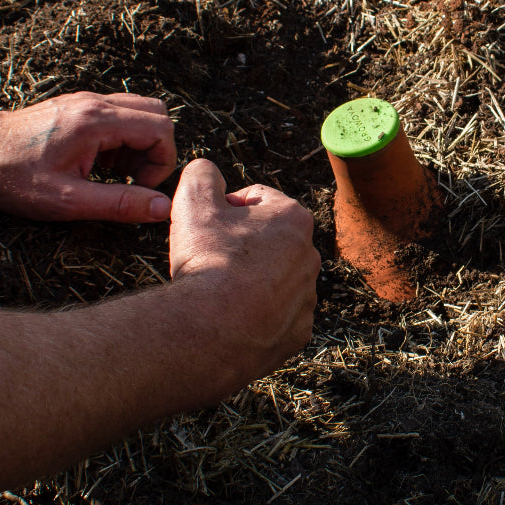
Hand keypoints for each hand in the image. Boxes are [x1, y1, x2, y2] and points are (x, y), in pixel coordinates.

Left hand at [0, 92, 176, 222]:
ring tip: (114, 175)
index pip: (161, 129)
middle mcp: (95, 102)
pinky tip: (100, 164)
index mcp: (97, 121)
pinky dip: (123, 138)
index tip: (139, 188)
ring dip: (140, 144)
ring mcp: (86, 101)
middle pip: (157, 114)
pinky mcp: (77, 106)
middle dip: (155, 150)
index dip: (161, 163)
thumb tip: (161, 208)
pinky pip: (119, 114)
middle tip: (133, 180)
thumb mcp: (67, 201)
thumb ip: (119, 203)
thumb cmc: (13, 177)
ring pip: (139, 111)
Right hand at [168, 159, 319, 391]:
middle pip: (267, 240)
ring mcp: (307, 298)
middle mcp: (310, 257)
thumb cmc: (207, 262)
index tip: (206, 227)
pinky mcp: (298, 332)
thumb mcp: (194, 201)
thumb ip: (202, 174)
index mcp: (294, 219)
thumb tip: (207, 171)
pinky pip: (275, 316)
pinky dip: (256, 315)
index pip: (256, 199)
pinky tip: (231, 318)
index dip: (224, 208)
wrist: (210, 332)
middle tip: (209, 259)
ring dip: (249, 280)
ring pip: (272, 279)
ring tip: (219, 292)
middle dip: (240, 244)